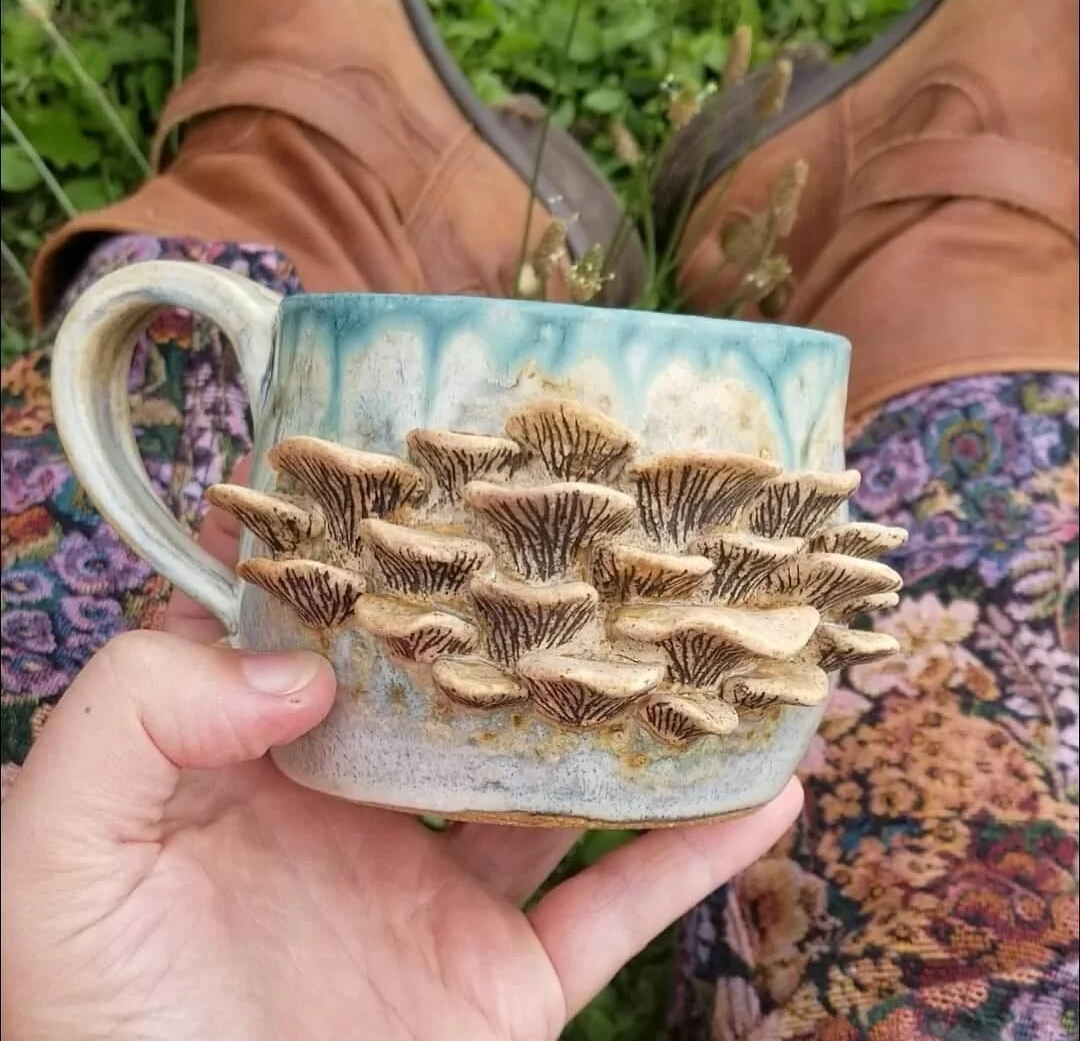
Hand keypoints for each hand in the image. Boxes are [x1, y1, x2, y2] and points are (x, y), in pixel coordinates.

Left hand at [1, 463, 802, 1040]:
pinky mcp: (508, 984)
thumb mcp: (59, 860)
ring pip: (556, 783)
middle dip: (521, 617)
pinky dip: (696, 853)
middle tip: (595, 529)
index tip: (435, 468)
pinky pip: (619, 906)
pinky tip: (769, 788)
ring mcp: (441, 896)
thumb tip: (300, 666)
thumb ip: (131, 721)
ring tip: (706, 642)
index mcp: (253, 768)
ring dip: (631, 719)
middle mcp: (359, 815)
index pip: (320, 627)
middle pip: (458, 688)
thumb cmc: (104, 1031)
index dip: (368, 550)